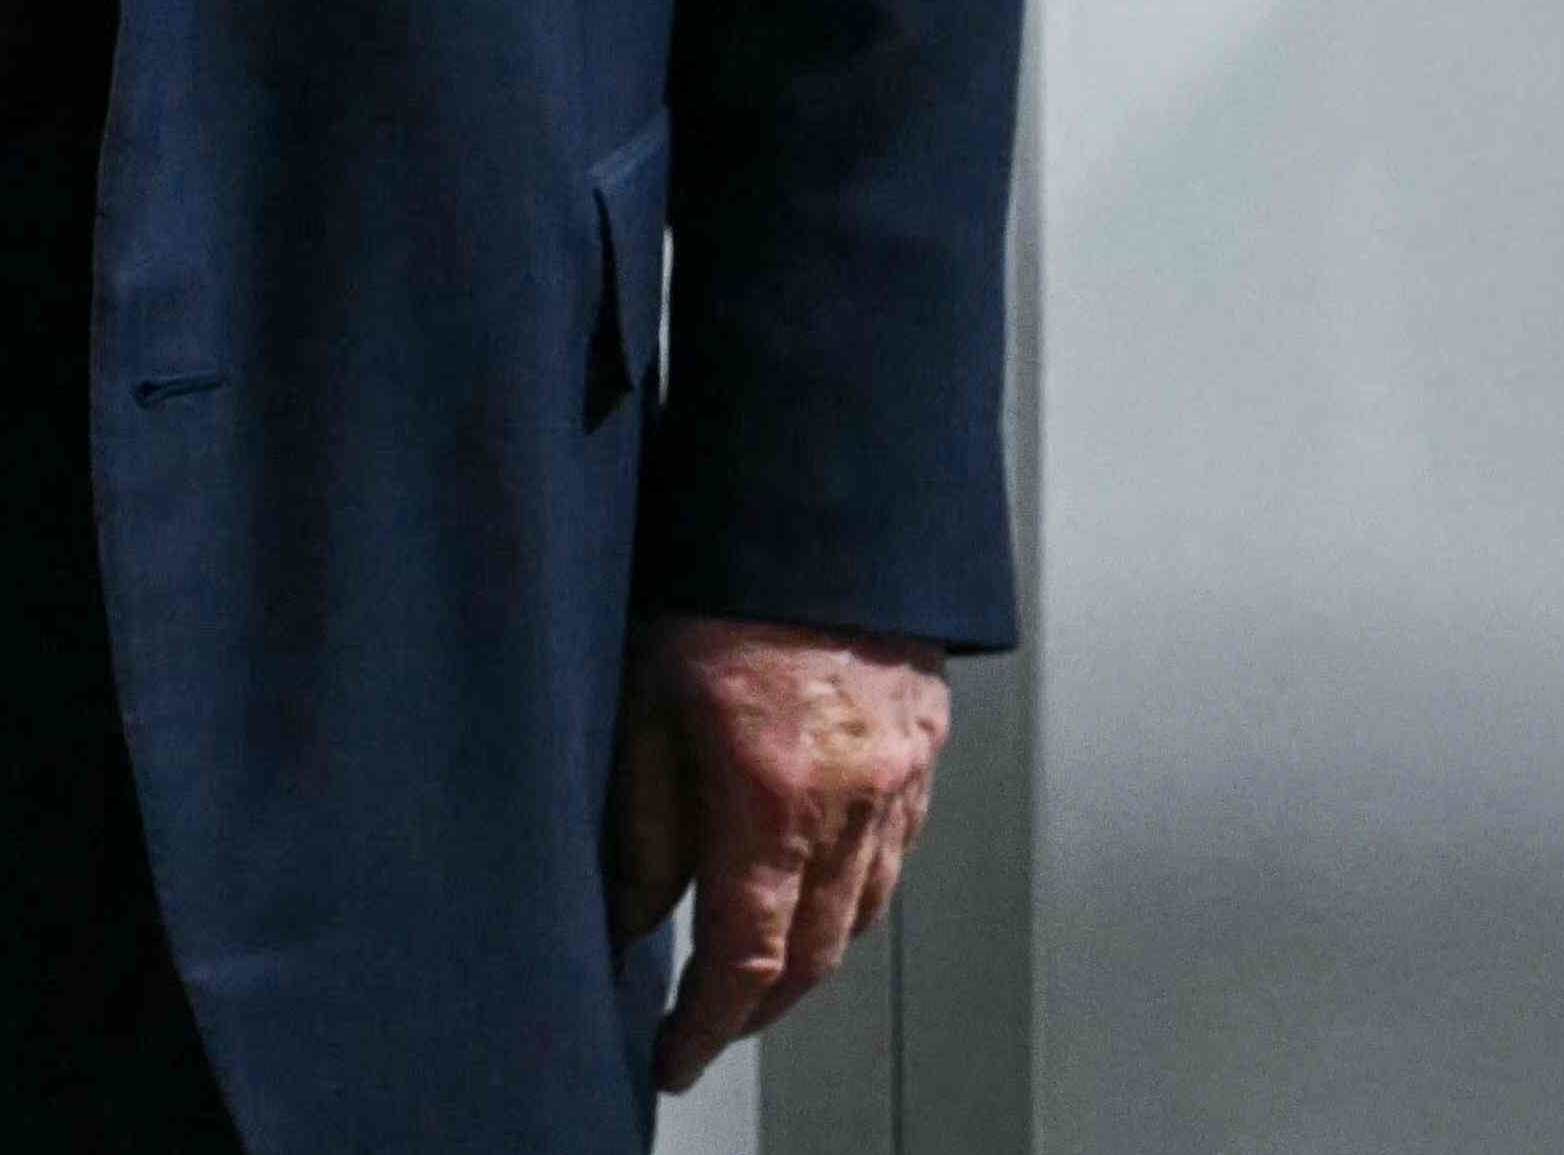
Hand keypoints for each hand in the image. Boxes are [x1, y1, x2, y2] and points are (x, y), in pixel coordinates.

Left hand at [606, 612, 950, 1090]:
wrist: (821, 504)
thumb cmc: (721, 587)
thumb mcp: (646, 706)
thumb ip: (644, 828)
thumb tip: (638, 919)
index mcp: (775, 797)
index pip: (748, 960)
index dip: (709, 1027)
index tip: (676, 1058)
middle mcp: (854, 798)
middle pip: (816, 954)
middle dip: (759, 1011)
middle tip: (711, 1030)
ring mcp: (902, 771)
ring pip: (866, 909)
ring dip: (813, 958)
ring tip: (762, 974)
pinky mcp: (925, 741)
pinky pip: (898, 849)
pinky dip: (857, 892)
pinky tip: (823, 888)